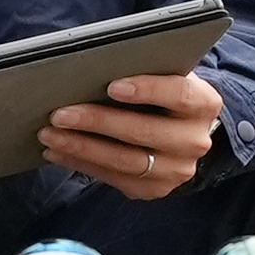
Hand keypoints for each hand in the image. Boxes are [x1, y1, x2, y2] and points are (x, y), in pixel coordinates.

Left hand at [43, 71, 225, 201]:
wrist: (180, 133)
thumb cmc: (162, 95)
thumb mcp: (165, 77)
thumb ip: (144, 70)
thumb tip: (92, 65)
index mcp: (203, 104)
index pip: (179, 94)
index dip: (147, 89)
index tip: (112, 85)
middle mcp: (195, 141)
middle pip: (144, 132)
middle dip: (97, 122)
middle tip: (59, 114)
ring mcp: (177, 170)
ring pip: (125, 161)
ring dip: (82, 147)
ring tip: (50, 135)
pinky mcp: (154, 190)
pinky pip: (113, 178)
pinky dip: (81, 164)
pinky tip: (57, 152)